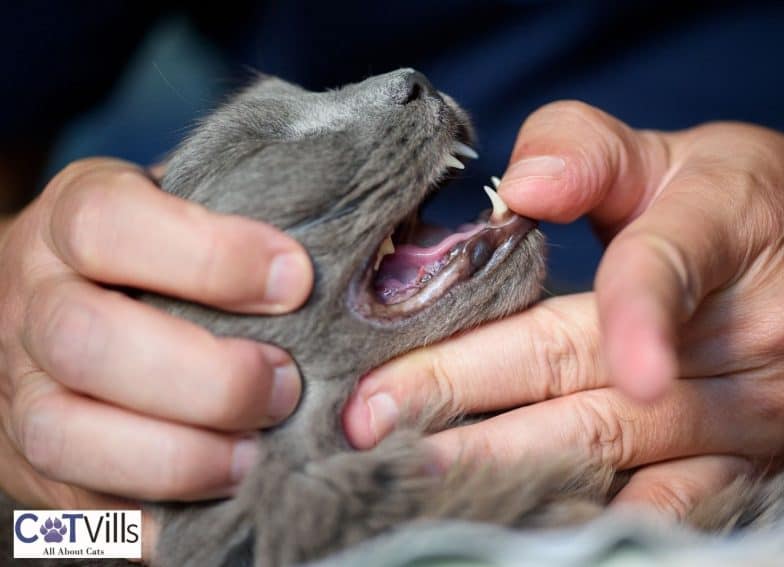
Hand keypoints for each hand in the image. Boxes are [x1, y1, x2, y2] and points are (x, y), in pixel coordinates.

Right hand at [0, 158, 312, 554]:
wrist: (78, 296)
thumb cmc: (168, 254)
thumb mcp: (203, 212)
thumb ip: (265, 246)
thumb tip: (367, 305)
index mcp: (75, 217)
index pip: (109, 224)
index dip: (209, 257)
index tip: (296, 281)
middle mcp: (34, 300)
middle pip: (85, 339)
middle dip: (204, 377)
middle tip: (284, 385)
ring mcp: (19, 386)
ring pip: (61, 432)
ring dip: (176, 457)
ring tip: (254, 457)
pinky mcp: (31, 462)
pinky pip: (74, 507)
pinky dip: (154, 515)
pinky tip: (221, 501)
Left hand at [342, 102, 783, 517]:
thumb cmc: (734, 204)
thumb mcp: (668, 152)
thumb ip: (586, 152)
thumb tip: (519, 189)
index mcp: (727, 234)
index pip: (664, 272)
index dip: (632, 318)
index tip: (607, 371)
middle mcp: (750, 340)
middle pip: (595, 379)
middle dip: (472, 398)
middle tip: (372, 417)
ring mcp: (751, 420)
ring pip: (613, 457)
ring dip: (506, 468)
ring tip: (411, 472)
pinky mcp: (745, 470)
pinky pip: (659, 509)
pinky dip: (581, 517)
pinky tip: (506, 516)